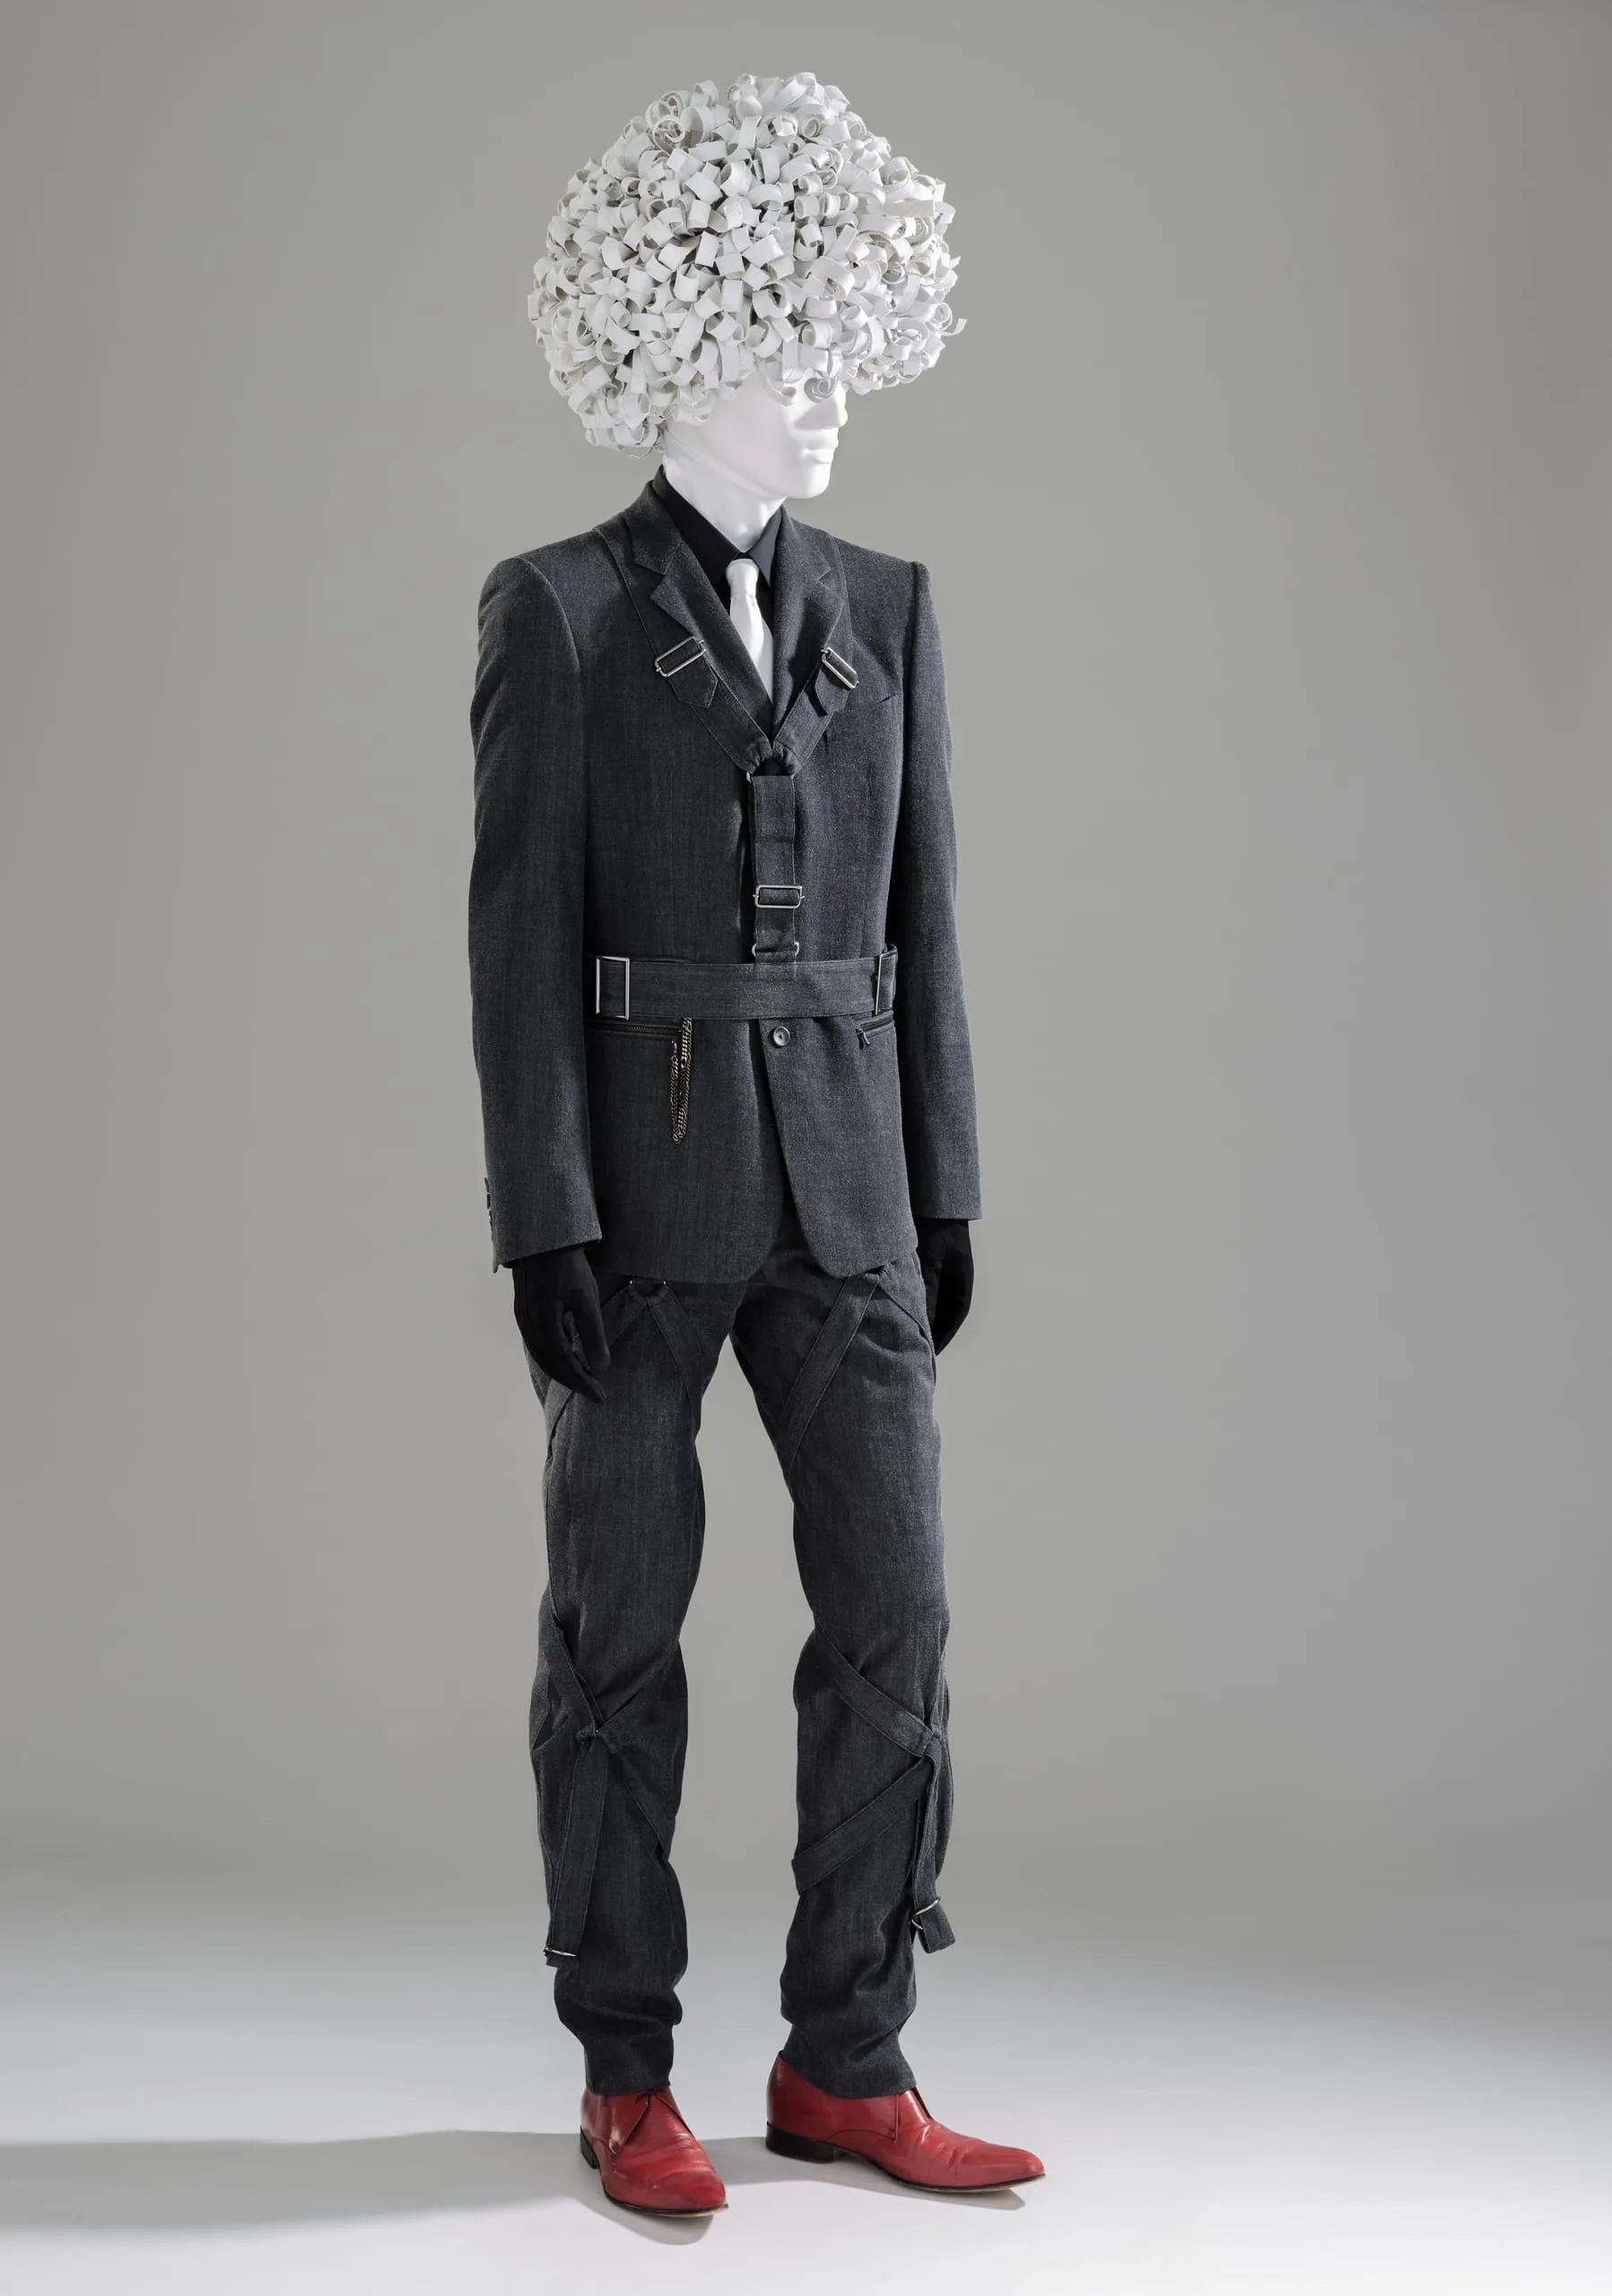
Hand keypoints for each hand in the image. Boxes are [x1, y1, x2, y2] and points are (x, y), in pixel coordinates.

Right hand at [510, 1245, 610, 1402]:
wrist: (542, 1236)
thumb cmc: (567, 1264)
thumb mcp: (585, 1297)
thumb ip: (592, 1333)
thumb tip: (601, 1367)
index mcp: (542, 1324)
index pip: (564, 1364)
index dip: (583, 1383)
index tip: (601, 1396)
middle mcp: (528, 1325)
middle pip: (550, 1364)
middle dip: (573, 1381)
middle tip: (595, 1392)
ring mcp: (523, 1317)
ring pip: (542, 1355)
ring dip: (562, 1370)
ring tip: (584, 1378)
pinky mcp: (524, 1310)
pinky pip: (537, 1342)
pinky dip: (553, 1355)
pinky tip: (567, 1354)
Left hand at [915, 1218, 972, 1352]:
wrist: (934, 1205)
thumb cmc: (937, 1231)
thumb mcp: (932, 1261)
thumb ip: (928, 1288)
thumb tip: (922, 1316)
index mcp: (961, 1283)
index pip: (953, 1317)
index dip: (943, 1336)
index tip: (931, 1353)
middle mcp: (953, 1283)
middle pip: (942, 1314)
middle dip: (931, 1332)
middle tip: (916, 1350)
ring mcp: (941, 1277)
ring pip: (931, 1304)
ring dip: (921, 1318)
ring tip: (905, 1335)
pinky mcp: (927, 1269)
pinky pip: (920, 1292)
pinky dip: (912, 1303)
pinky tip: (898, 1310)